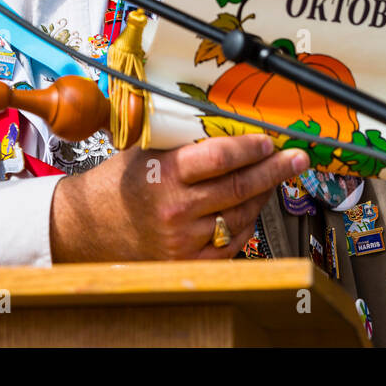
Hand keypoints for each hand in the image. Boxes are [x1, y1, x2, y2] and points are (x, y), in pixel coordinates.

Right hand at [48, 134, 308, 261]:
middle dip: (275, 170)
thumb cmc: (119, 185)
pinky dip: (246, 224)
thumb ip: (183, 140)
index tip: (269, 141)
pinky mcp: (189, 262)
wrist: (89, 228)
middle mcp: (177, 209)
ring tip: (272, 179)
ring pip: (241, 215)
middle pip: (240, 187)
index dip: (252, 148)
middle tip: (295, 158)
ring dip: (263, 195)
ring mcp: (184, 240)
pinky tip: (250, 208)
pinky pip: (232, 242)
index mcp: (165, 175)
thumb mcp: (145, 151)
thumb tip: (229, 124)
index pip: (221, 157)